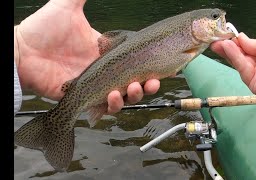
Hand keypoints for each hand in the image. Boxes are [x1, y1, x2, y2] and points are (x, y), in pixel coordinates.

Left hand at [14, 0, 159, 113]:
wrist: (22, 51)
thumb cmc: (44, 29)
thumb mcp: (67, 7)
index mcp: (107, 52)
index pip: (134, 62)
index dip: (149, 66)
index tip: (159, 67)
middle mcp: (106, 71)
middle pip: (135, 82)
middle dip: (147, 85)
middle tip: (152, 82)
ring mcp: (97, 86)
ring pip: (124, 97)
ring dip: (134, 95)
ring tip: (133, 87)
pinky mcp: (86, 99)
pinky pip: (106, 107)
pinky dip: (113, 105)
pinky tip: (114, 95)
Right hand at [210, 33, 255, 119]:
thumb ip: (255, 43)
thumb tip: (241, 39)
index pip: (249, 48)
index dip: (238, 43)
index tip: (227, 36)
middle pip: (241, 56)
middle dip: (228, 48)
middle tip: (216, 40)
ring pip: (239, 62)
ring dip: (229, 51)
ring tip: (219, 43)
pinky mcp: (254, 84)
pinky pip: (242, 69)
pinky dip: (234, 58)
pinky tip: (227, 48)